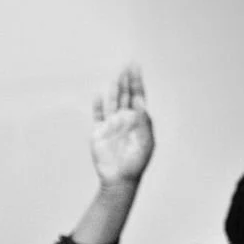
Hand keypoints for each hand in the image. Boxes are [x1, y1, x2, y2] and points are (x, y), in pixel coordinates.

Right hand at [89, 66, 153, 187]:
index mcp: (138, 120)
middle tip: (126, 65)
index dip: (137, 81)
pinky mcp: (98, 133)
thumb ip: (144, 121)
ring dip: (114, 89)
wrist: (119, 178)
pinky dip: (98, 106)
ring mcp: (111, 125)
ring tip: (116, 77)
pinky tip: (98, 95)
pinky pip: (97, 116)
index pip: (138, 96)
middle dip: (126, 80)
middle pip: (126, 95)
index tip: (135, 68)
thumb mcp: (146, 141)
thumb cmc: (136, 161)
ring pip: (113, 102)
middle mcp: (125, 119)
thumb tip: (140, 102)